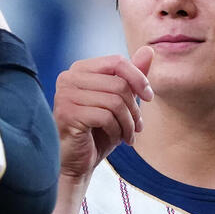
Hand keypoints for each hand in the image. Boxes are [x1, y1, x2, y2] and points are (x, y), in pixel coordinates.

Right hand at [53, 49, 153, 181]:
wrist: (77, 163)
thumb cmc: (96, 133)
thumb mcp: (119, 103)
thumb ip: (131, 77)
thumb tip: (149, 50)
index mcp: (79, 69)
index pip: (116, 62)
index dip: (138, 78)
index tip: (149, 97)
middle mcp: (68, 78)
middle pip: (119, 83)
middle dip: (134, 108)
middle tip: (138, 126)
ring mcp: (65, 95)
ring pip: (115, 101)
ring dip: (128, 123)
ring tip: (129, 135)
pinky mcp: (67, 114)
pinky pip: (105, 116)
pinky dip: (117, 130)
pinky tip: (116, 139)